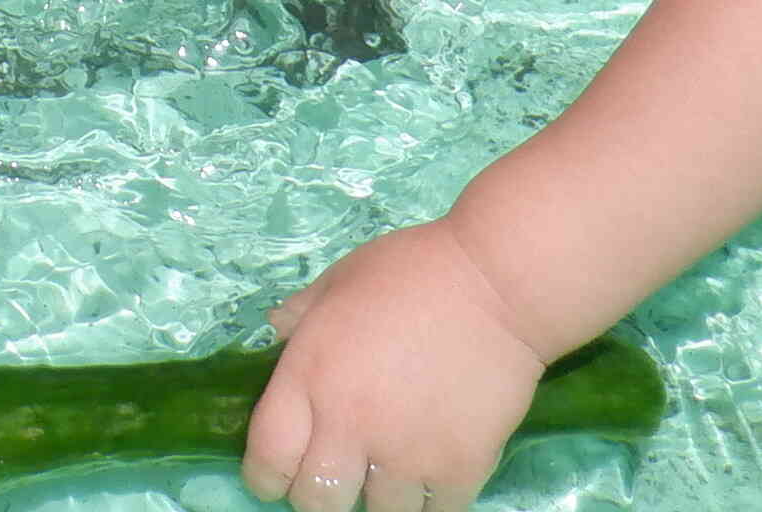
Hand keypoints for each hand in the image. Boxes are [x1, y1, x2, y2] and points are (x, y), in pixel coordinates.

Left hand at [242, 221, 552, 511]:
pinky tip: (428, 472)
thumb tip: (276, 336)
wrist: (497, 284)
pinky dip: (426, 499)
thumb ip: (300, 316)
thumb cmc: (411, 272)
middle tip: (334, 475)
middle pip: (316, 502)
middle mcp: (350, 425)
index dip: (264, 476)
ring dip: (375, 497)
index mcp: (310, 376)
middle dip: (318, 494)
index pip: (268, 458)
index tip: (275, 475)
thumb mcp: (338, 281)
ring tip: (385, 470)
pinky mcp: (459, 470)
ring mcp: (406, 454)